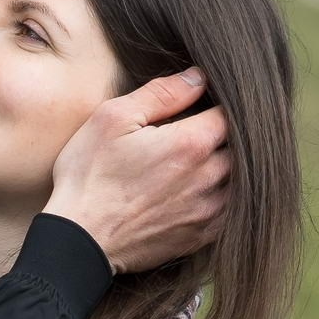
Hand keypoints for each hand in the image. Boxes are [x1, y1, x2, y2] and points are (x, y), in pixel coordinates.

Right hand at [44, 70, 228, 275]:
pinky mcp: (200, 236)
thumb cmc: (89, 176)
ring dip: (229, 168)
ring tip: (206, 159)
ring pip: (240, 181)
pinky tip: (205, 191)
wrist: (78, 240)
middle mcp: (207, 177)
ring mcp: (207, 210)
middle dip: (227, 136)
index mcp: (190, 143)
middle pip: (240, 148)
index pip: (229, 114)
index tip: (206, 104)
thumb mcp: (113, 119)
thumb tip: (198, 77)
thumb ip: (161, 94)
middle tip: (205, 130)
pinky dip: (226, 199)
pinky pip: (231, 213)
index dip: (220, 104)